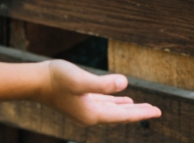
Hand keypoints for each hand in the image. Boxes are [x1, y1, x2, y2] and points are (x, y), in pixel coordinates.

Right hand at [42, 60, 160, 125]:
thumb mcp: (81, 80)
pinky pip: (103, 104)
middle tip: (157, 111)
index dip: (141, 113)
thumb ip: (102, 84)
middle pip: (120, 115)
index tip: (158, 111)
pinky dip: (114, 102)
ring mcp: (84, 109)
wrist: (35, 81)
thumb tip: (124, 84)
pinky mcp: (80, 101)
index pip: (123, 116)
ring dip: (128, 108)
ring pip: (113, 110)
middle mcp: (90, 115)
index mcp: (93, 114)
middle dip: (139, 112)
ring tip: (142, 107)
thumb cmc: (56, 79)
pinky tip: (120, 98)